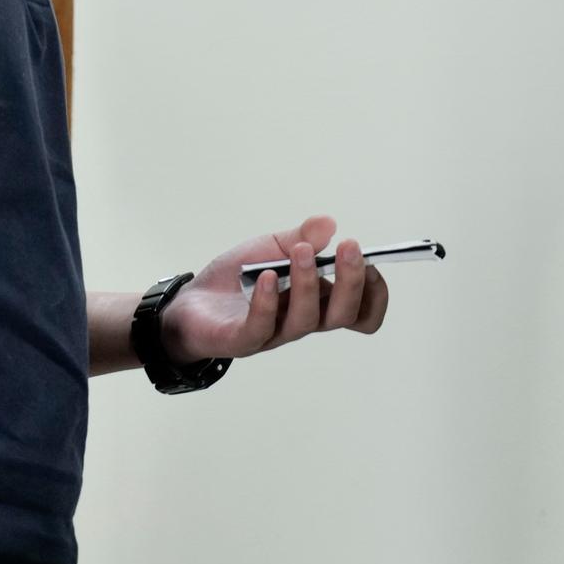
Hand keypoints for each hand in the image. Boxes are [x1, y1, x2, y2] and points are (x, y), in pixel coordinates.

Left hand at [159, 214, 388, 362]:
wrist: (189, 303)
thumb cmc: (238, 279)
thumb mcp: (272, 247)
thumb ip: (302, 236)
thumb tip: (329, 223)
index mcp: (318, 301)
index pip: (360, 311)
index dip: (374, 292)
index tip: (371, 261)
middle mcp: (303, 321)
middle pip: (343, 315)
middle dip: (352, 281)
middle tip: (349, 248)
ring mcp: (275, 333)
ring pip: (306, 320)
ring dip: (309, 283)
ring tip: (300, 252)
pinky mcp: (243, 340)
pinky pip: (262, 327)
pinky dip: (267, 301)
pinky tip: (266, 276)